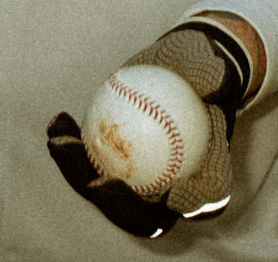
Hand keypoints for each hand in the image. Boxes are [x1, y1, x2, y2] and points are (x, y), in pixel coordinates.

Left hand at [47, 20, 252, 238]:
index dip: (184, 206)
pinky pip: (90, 163)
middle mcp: (171, 191)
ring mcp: (140, 183)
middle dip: (116, 204)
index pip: (198, 202)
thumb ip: (213, 74)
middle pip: (143, 213)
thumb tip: (218, 80)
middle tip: (97, 183)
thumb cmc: (205, 68)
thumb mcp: (213, 63)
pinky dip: (73, 148)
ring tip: (61, 143)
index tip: (168, 194)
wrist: (184, 68)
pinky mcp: (114, 167)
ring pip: (108, 192)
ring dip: (80, 175)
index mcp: (207, 178)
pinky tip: (59, 122)